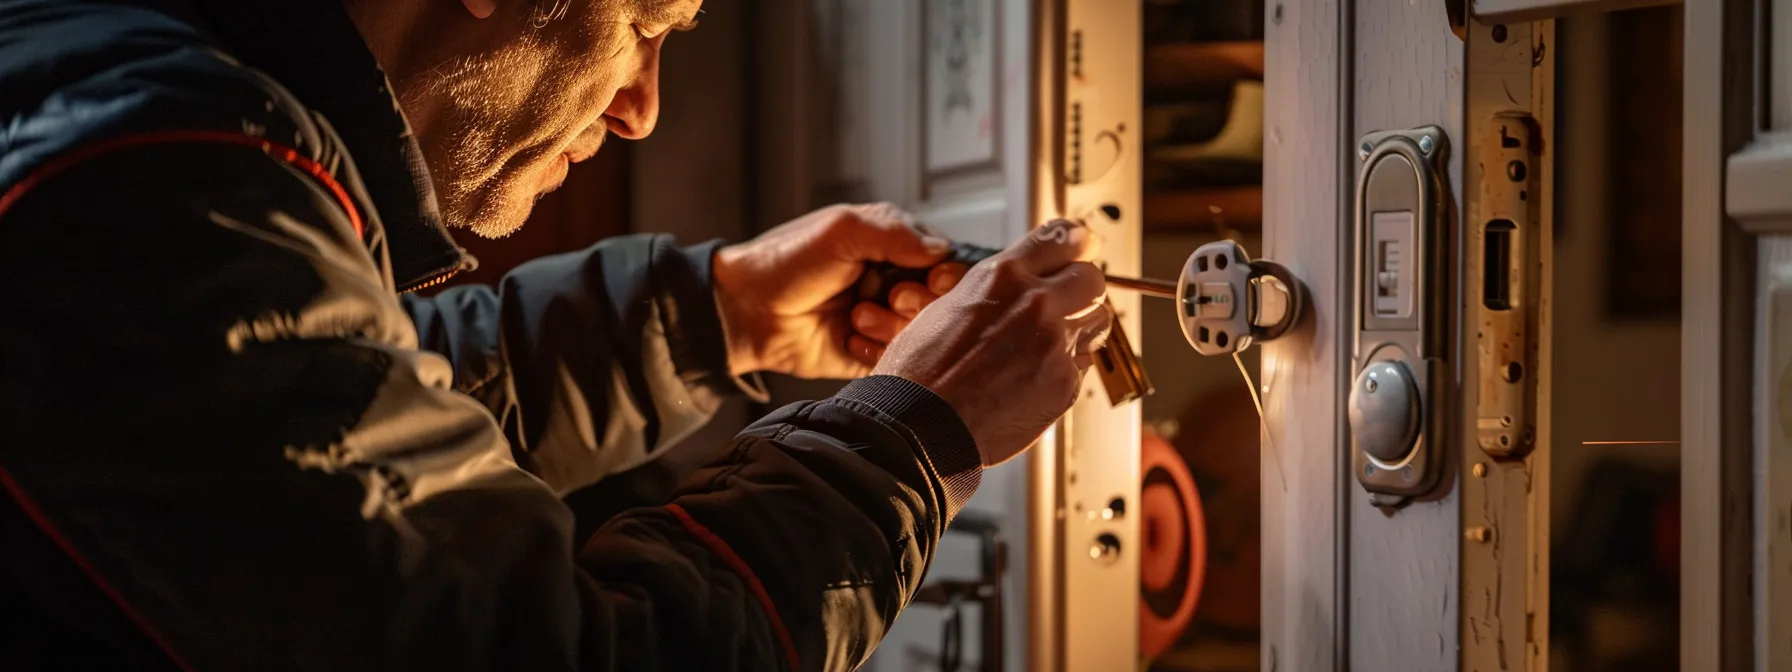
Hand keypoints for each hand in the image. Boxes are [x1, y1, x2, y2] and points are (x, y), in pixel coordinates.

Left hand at [712, 203, 969, 378]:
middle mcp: (892, 282)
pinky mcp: (869, 354)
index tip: (926, 278)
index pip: (946, 262)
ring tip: (856, 318)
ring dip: (891, 327)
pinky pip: (897, 361)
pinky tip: (849, 338)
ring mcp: (882, 320)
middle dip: (917, 302)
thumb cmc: (787, 262)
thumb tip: (941, 251)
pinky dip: (877, 351)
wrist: (746, 310)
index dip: (943, 275)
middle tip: (888, 297)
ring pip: (921, 335)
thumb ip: (896, 232)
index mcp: (891, 246)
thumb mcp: (843, 230)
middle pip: (941, 302)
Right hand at [872, 219, 1111, 465]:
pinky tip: (1038, 373)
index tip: (1080, 245)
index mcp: (1002, 277)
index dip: (1076, 242)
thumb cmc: (921, 372)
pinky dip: (1068, 365)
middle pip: (1091, 277)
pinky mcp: (1065, 383)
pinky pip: (1084, 362)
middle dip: (1081, 286)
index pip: (1062, 238)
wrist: (921, 426)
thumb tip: (1020, 282)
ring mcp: (1054, 344)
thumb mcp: (948, 305)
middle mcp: (1035, 304)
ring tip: (1052, 340)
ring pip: (1098, 319)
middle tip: (1067, 299)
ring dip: (1082, 324)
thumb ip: (996, 290)